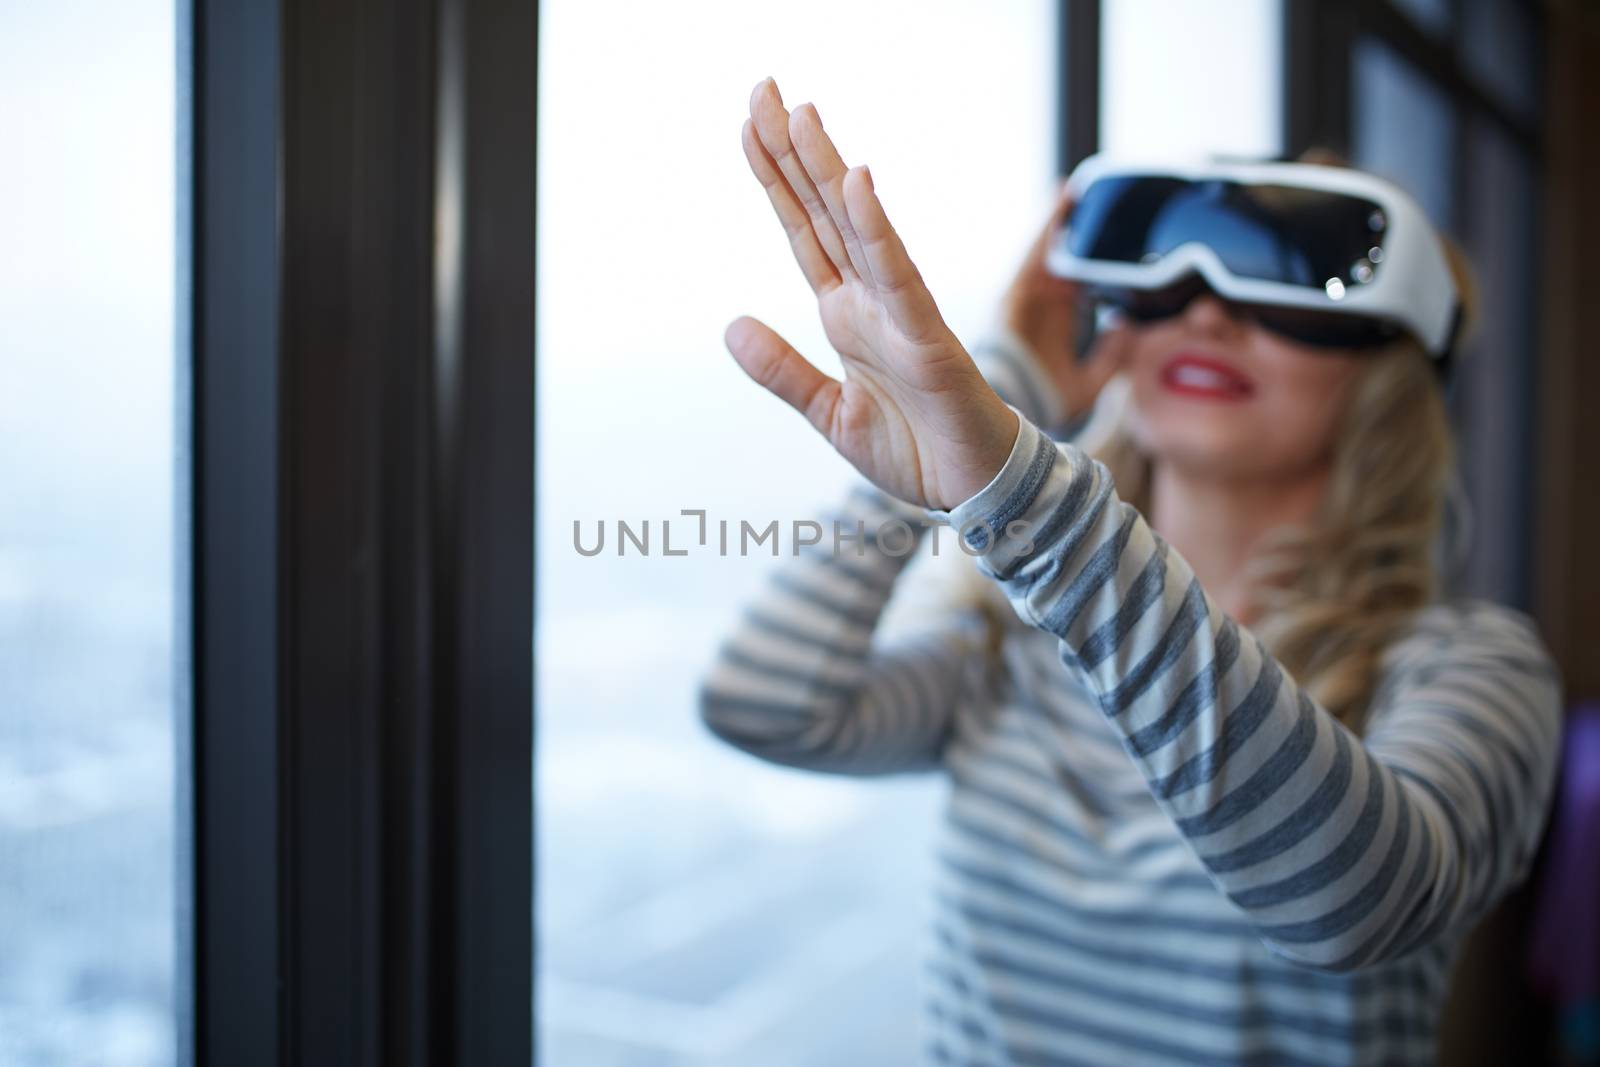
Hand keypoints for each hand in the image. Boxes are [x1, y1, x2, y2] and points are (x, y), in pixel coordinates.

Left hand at [724, 78, 1018, 511]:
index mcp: (846, 315)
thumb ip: (782, 371)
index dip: (776, 182)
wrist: (970, 490)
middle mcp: (872, 300)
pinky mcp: (928, 338)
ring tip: (801, 114)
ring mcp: (901, 313)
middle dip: (792, 152)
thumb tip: (729, 325)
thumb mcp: (827, 414)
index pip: (804, 234)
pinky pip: (898, 275)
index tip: (749, 128)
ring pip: (858, 228)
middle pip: (824, 212)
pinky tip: (856, 183)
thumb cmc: (913, 448)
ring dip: (829, 171)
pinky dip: (877, 229)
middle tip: (763, 88)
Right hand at [1001, 182, 1127, 418]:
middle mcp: (1042, 302)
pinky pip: (1036, 253)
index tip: (1112, 230)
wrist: (1016, 414)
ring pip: (1046, 248)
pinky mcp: (1018, 292)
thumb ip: (1111, 357)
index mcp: (1059, 319)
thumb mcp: (1092, 381)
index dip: (1092, 252)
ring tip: (1074, 187)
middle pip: (1060, 255)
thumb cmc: (1047, 401)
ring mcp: (1028, 295)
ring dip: (1059, 217)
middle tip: (1091, 190)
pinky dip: (1048, 228)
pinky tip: (1061, 203)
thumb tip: (1126, 327)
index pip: (1078, 276)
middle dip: (1074, 225)